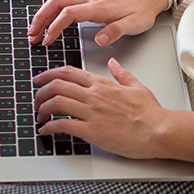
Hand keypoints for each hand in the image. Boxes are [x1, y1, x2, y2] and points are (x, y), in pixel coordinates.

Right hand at [29, 0, 167, 46]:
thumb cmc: (141, 10)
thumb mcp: (135, 24)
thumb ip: (116, 31)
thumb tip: (100, 39)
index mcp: (99, 6)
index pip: (68, 14)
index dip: (54, 27)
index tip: (47, 41)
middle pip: (56, 2)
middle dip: (40, 18)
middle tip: (32, 35)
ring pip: (57, 0)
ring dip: (43, 14)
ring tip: (35, 30)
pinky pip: (63, 0)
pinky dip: (51, 10)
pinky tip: (48, 20)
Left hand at [33, 58, 193, 161]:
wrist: (158, 129)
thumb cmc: (150, 112)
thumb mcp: (136, 85)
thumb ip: (121, 73)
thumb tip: (113, 62)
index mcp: (102, 84)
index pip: (69, 72)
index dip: (49, 74)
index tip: (40, 79)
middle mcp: (94, 95)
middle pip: (57, 85)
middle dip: (40, 91)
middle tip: (35, 98)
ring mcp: (92, 112)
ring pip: (56, 102)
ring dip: (42, 108)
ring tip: (39, 115)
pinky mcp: (92, 130)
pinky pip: (63, 125)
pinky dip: (50, 127)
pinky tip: (46, 130)